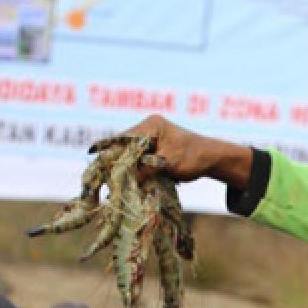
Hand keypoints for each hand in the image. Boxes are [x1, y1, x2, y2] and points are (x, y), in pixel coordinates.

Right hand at [94, 115, 251, 186]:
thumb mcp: (168, 164)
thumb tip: (125, 180)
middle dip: (115, 162)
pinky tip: (125, 180)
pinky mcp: (153, 148)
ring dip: (123, 167)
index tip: (96, 162)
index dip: (109, 151)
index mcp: (151, 125)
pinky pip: (137, 157)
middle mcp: (148, 128)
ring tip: (111, 182)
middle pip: (123, 146)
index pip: (124, 139)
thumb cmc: (193, 158)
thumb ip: (147, 169)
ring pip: (129, 153)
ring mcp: (150, 137)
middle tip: (104, 178)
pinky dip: (133, 168)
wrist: (212, 159)